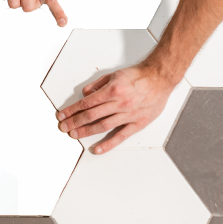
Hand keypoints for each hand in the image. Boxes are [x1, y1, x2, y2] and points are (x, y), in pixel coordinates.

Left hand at [56, 63, 177, 153]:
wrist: (160, 78)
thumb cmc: (139, 75)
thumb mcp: (115, 74)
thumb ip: (98, 84)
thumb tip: (85, 93)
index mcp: (112, 90)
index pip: (87, 103)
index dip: (72, 110)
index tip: (63, 115)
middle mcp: (119, 103)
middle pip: (91, 115)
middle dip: (74, 122)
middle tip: (64, 127)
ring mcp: (128, 115)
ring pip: (102, 126)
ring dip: (86, 132)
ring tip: (75, 135)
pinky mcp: (137, 123)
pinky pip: (121, 136)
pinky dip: (108, 144)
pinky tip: (97, 149)